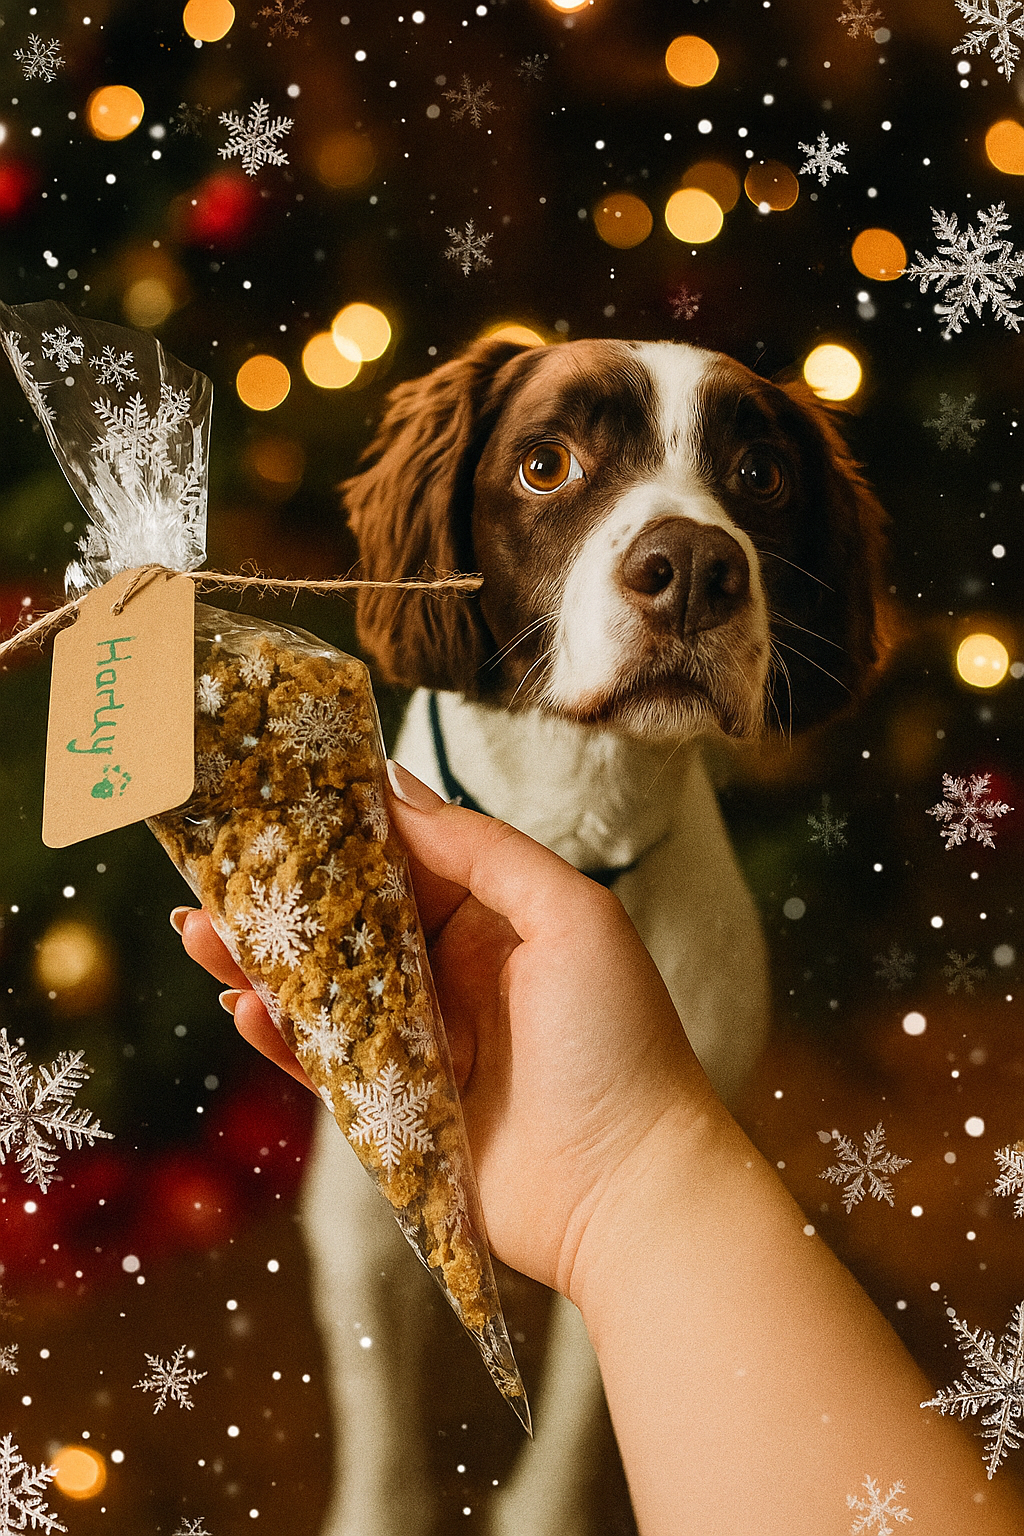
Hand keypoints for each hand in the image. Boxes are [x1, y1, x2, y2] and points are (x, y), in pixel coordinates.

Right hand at [177, 761, 717, 1296]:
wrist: (628, 1192)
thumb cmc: (617, 1041)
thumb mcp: (570, 915)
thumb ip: (485, 851)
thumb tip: (399, 790)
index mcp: (497, 922)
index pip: (406, 863)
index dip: (343, 833)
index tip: (278, 800)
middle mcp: (455, 977)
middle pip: (349, 925)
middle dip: (284, 898)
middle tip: (213, 868)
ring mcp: (421, 1046)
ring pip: (323, 993)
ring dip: (260, 963)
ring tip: (198, 931)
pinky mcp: (395, 1112)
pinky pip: (323, 1065)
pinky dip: (279, 1037)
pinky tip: (243, 1009)